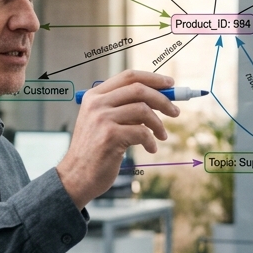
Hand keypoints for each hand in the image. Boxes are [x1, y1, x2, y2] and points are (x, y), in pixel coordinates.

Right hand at [55, 70, 178, 207]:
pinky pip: (142, 132)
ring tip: (162, 136)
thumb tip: (158, 98)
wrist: (77, 176)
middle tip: (175, 112)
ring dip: (158, 124)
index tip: (170, 85)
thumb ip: (123, 108)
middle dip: (162, 100)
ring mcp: (102, 119)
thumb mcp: (103, 122)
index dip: (153, 78)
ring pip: (143, 110)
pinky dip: (151, 141)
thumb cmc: (95, 150)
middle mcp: (97, 103)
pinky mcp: (110, 136)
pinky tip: (151, 148)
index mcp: (94, 96)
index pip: (128, 76)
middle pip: (139, 89)